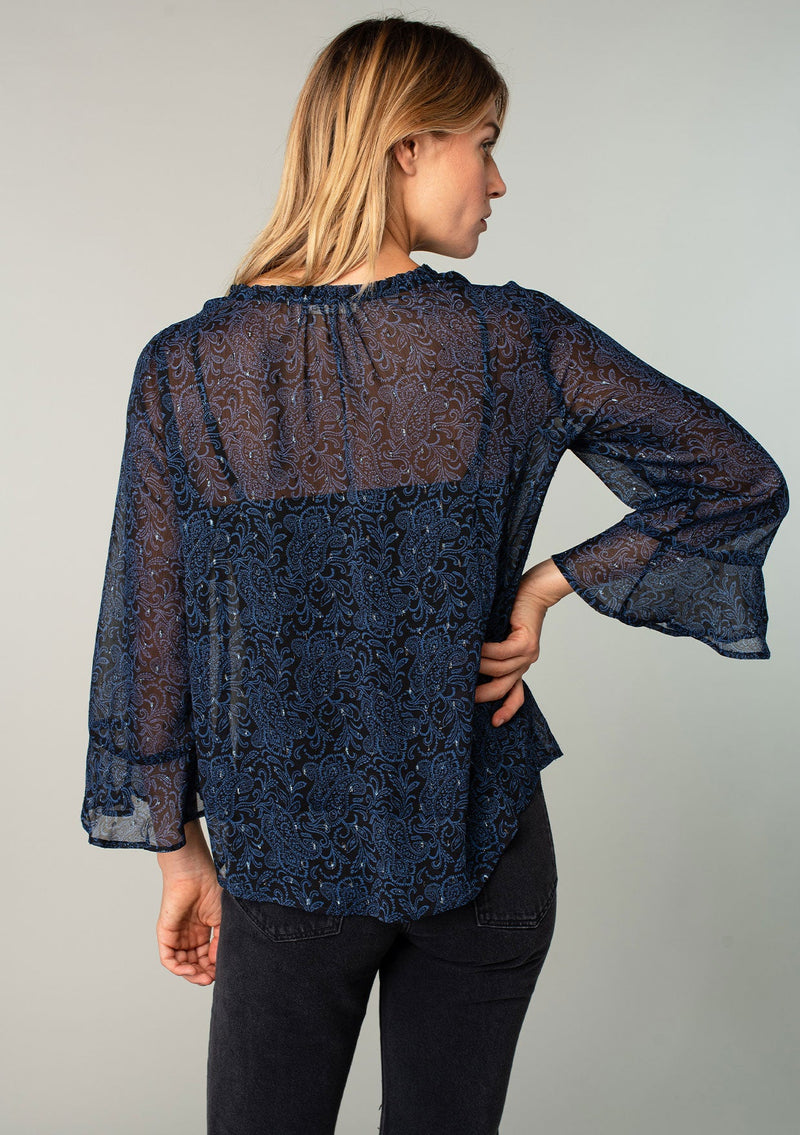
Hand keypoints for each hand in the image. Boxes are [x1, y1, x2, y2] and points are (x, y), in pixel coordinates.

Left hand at [156, 869, 221, 985]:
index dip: (213, 968)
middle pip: (193, 964)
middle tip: (212, 979)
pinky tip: (191, 970)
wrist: (194, 874)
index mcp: (201, 931)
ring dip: (191, 975)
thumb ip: (220, 943)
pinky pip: (168, 959)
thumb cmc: (210, 889)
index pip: (205, 958)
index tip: (222, 972)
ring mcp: (176, 936)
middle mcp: (188, 936)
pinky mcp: (165, 934)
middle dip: (202, 974)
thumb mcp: (221, 920)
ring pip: (181, 965)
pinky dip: (178, 969)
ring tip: (203, 977)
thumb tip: (217, 963)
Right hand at [475, 558, 572, 726]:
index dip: (506, 710)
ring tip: (460, 663)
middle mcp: (525, 663)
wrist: (535, 589)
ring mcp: (527, 655)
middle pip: (503, 689)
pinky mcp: (526, 642)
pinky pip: (502, 653)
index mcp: (519, 665)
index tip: (494, 723)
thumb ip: (487, 651)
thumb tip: (460, 661)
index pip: (516, 695)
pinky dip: (486, 652)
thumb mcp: (498, 635)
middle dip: (482, 695)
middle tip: (460, 695)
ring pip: (499, 671)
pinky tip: (474, 648)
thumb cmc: (512, 609)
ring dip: (478, 668)